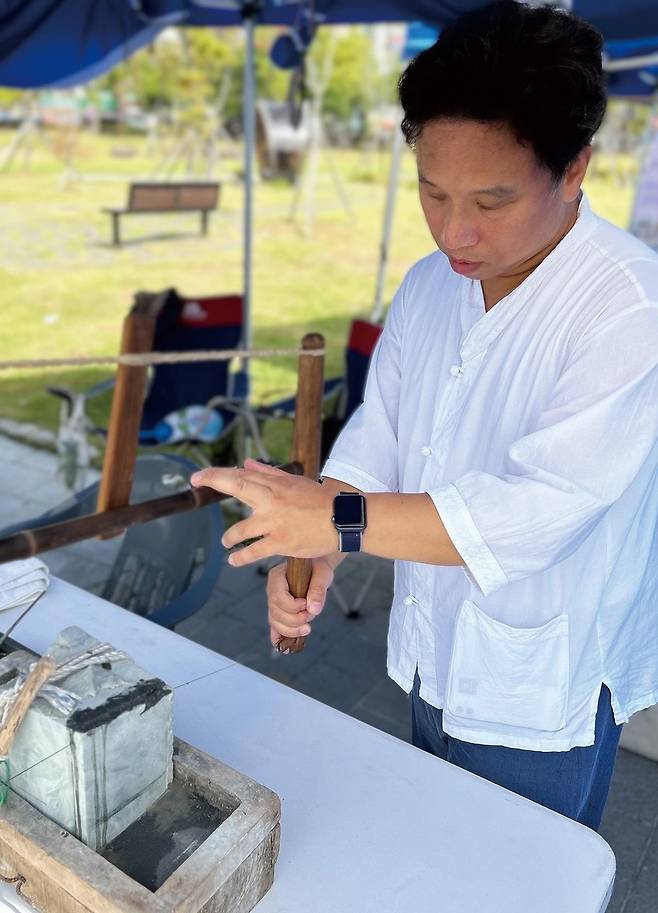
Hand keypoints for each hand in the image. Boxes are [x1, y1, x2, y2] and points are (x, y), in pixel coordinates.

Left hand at [190, 458, 336, 566]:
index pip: (242, 474)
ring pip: (241, 529)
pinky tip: (234, 560)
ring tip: (226, 542)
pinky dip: (241, 557)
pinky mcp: (281, 542)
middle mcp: (272, 500)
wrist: (342, 519)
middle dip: (214, 480)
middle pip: (238, 486)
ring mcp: (275, 522)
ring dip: (230, 536)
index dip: (217, 473)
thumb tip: (246, 463)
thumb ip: (268, 474)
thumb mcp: (294, 482)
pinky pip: (254, 551)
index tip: (198, 474)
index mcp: (276, 485)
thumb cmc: (320, 500)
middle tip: (195, 482)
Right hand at [266, 558, 333, 645]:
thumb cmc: (318, 567)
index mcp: (277, 577)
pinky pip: (275, 628)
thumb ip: (318, 589)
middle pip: (275, 612)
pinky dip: (279, 638)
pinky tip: (287, 649)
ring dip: (290, 630)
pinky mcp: (279, 613)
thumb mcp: (322, 573)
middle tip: (309, 618)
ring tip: (307, 629)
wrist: (316, 568)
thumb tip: (313, 609)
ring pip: (274, 622)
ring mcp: (274, 603)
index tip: (306, 604)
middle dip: (293, 620)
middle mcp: (272, 590)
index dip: (291, 606)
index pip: (277, 597)